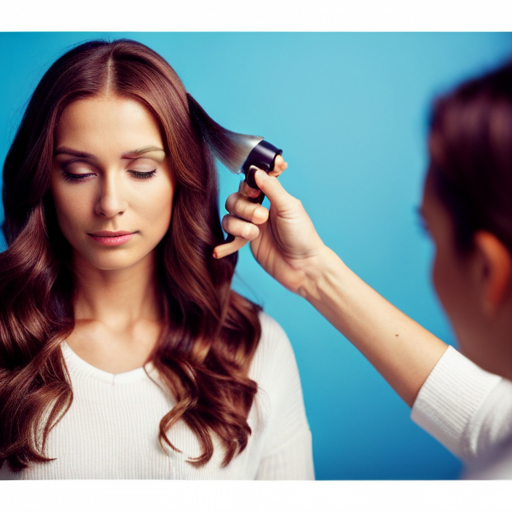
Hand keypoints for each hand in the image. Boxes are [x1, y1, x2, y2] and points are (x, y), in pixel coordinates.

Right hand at [213, 156, 325, 294]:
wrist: (303, 267)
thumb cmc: (302, 236)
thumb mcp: (289, 207)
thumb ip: (271, 188)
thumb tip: (255, 170)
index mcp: (272, 196)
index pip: (251, 181)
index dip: (249, 184)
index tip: (255, 191)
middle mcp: (260, 208)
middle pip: (236, 198)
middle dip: (245, 208)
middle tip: (262, 218)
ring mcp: (251, 225)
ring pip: (229, 216)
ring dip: (239, 225)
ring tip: (255, 234)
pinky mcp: (246, 242)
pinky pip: (229, 237)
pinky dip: (225, 244)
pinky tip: (219, 253)